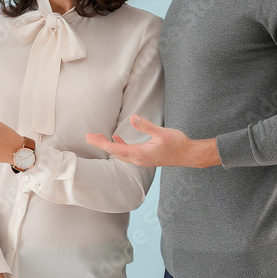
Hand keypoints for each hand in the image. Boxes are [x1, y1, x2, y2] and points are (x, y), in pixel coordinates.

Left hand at [85, 114, 219, 167]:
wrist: (188, 154)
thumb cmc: (176, 144)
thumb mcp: (161, 133)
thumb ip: (146, 126)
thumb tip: (133, 118)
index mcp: (140, 153)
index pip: (116, 148)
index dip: (101, 143)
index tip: (90, 138)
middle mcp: (138, 159)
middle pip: (114, 152)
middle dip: (101, 144)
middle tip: (88, 136)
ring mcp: (141, 159)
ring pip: (120, 153)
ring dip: (109, 145)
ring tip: (98, 137)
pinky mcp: (145, 157)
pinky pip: (127, 153)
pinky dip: (119, 146)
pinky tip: (117, 138)